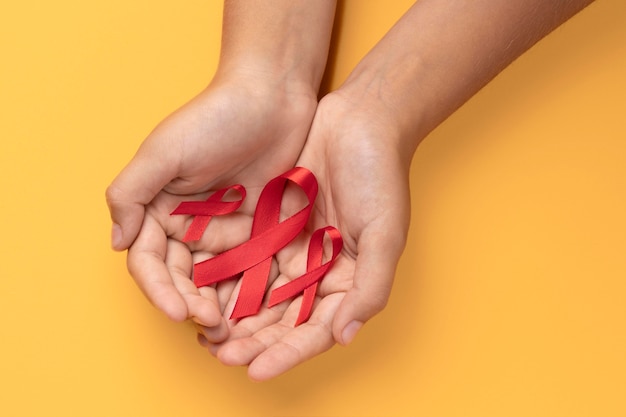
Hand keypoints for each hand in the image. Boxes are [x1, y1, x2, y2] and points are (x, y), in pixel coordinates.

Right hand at [105, 75, 317, 332]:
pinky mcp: (257, 227)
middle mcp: (187, 223)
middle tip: (212, 324)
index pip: (150, 261)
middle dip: (192, 303)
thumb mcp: (163, 151)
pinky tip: (257, 308)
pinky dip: (248, 288)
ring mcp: (223, 228)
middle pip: (182, 276)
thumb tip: (117, 242)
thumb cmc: (214, 118)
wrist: (270, 96)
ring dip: (219, 304)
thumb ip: (130, 194)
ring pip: (215, 278)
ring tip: (233, 327)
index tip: (180, 312)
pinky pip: (249, 264)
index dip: (160, 290)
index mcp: (158, 207)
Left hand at [203, 90, 411, 379]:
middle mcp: (321, 272)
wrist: (360, 121)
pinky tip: (204, 289)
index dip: (287, 353)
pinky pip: (248, 256)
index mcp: (350, 281)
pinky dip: (228, 275)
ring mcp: (296, 249)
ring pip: (260, 292)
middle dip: (252, 340)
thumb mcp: (384, 234)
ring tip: (205, 332)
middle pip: (283, 318)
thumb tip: (345, 335)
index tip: (254, 370)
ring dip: (235, 314)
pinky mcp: (275, 226)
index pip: (316, 330)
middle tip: (219, 353)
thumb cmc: (381, 177)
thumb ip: (369, 287)